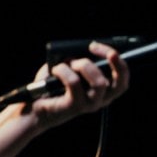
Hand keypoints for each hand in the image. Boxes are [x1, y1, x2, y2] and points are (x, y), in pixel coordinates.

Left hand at [0, 42, 128, 156]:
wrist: (34, 108)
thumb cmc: (52, 86)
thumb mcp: (67, 67)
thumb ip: (76, 58)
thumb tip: (79, 50)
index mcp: (103, 91)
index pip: (122, 78)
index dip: (118, 61)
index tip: (102, 48)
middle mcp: (100, 100)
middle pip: (120, 83)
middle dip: (113, 62)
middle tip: (94, 47)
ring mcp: (89, 105)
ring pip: (99, 82)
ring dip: (84, 65)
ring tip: (69, 64)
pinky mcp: (75, 107)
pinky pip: (74, 82)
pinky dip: (64, 70)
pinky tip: (55, 70)